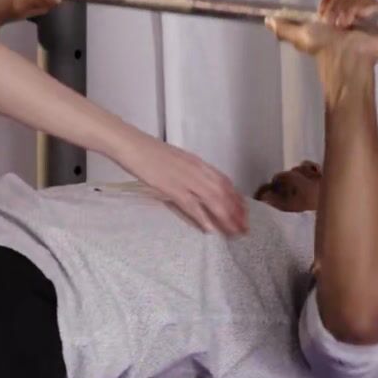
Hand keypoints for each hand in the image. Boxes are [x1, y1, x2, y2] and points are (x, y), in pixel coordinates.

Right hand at [114, 132, 249, 234]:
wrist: (132, 144)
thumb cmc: (149, 151)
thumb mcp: (176, 159)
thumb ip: (189, 171)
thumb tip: (196, 185)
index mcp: (198, 163)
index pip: (225, 182)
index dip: (237, 198)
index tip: (244, 212)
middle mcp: (197, 170)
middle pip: (224, 193)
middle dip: (236, 212)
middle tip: (244, 228)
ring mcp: (186, 178)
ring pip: (213, 200)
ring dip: (226, 218)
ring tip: (233, 232)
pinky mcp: (172, 187)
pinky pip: (192, 205)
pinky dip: (203, 218)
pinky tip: (210, 230)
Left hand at [265, 0, 377, 66]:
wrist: (343, 66)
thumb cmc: (325, 53)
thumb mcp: (302, 39)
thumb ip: (285, 28)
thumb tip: (268, 20)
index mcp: (339, 12)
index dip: (329, 1)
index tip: (322, 15)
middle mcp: (356, 12)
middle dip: (340, 4)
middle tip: (333, 23)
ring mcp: (373, 17)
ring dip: (353, 8)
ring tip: (346, 25)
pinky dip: (372, 9)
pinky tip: (362, 20)